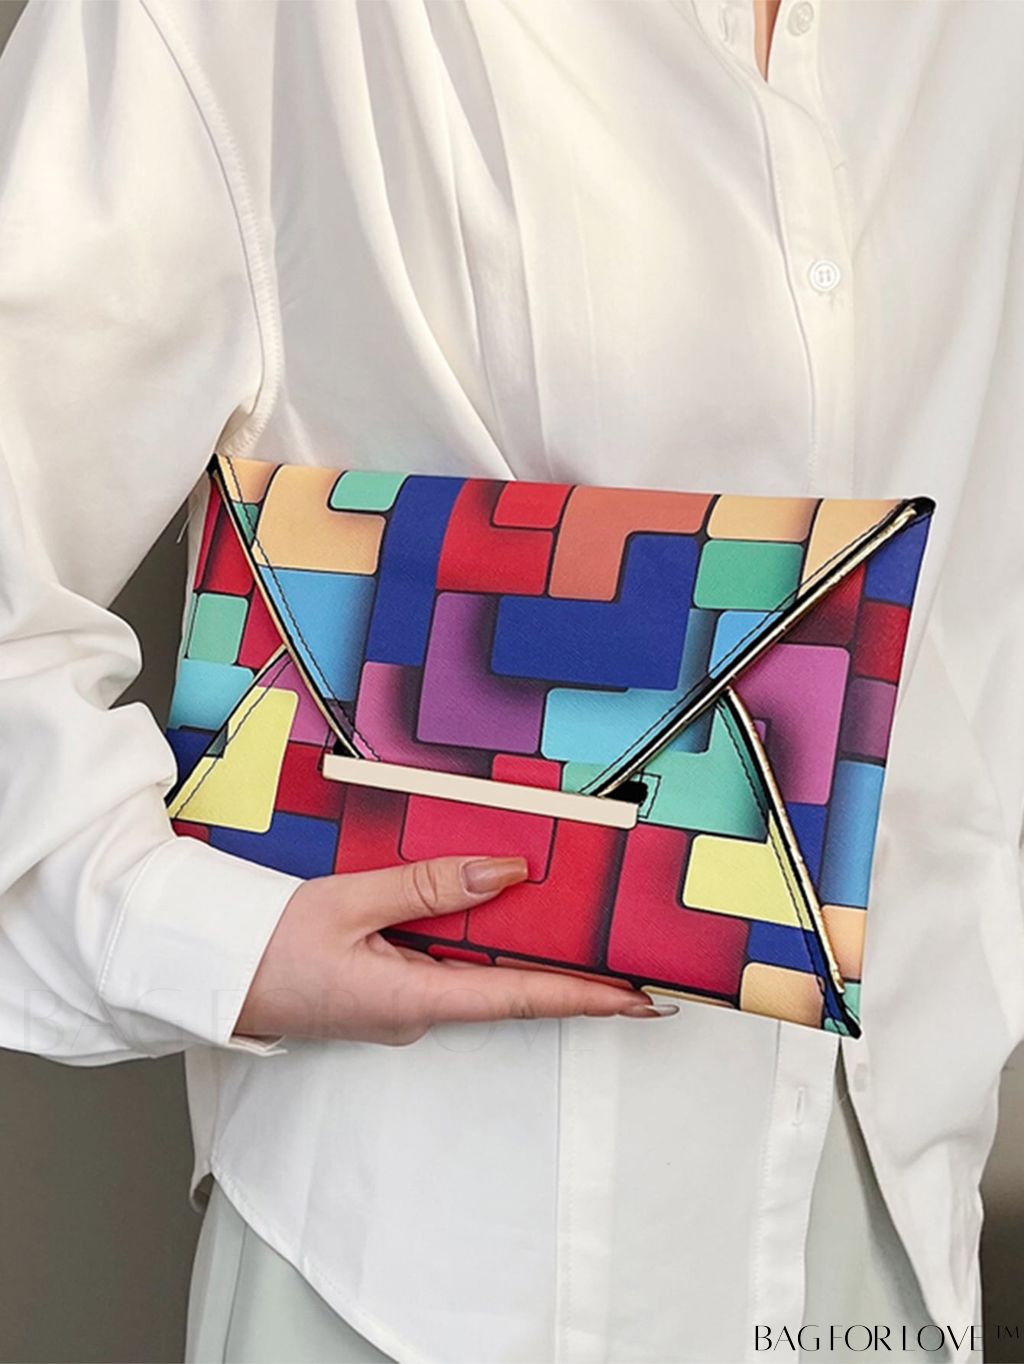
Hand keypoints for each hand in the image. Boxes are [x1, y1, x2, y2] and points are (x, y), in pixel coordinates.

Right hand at [234, 855, 676, 1044]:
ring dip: (532, 959)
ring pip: (481, 976)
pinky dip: (486, 948)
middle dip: (576, 978)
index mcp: (411, 999)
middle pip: (511, 989)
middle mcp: (417, 1012)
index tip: (641, 1000)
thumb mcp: (348, 902)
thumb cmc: (265, 945)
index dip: (587, 998)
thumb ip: (428, 886)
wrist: (208, 974)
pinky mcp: (388, 990)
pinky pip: (450, 967)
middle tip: (638, 961)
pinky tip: (506, 922)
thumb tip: (505, 874)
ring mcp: (403, 1005)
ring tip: (591, 936)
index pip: (519, 998)